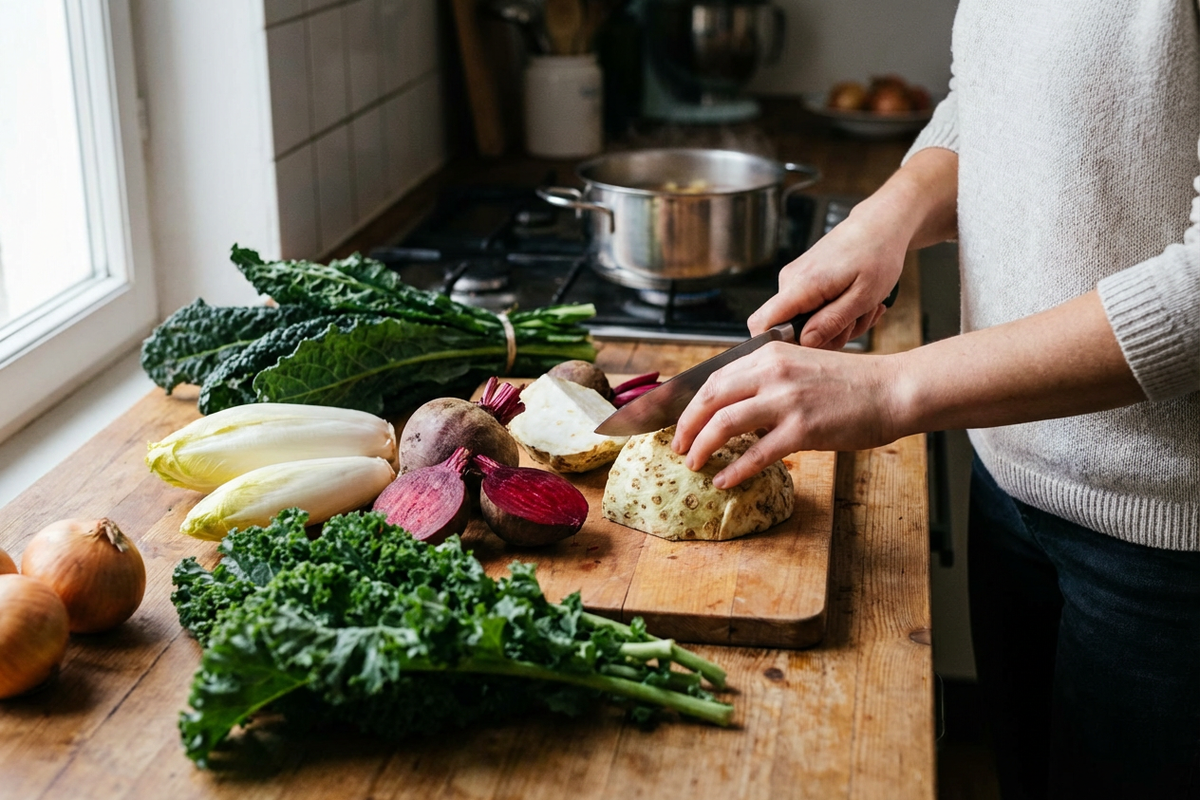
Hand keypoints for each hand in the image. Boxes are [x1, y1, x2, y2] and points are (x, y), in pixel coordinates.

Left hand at [671, 343, 899, 488]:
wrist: (892, 389)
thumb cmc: (851, 383)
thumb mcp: (801, 368)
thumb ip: (767, 382)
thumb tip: (735, 408)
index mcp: (770, 354)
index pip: (715, 377)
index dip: (690, 403)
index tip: (679, 422)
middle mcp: (773, 372)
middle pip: (710, 397)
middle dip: (687, 425)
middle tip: (678, 445)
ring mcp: (787, 400)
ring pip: (724, 423)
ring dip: (702, 446)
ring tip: (694, 464)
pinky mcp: (803, 428)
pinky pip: (757, 453)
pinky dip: (735, 469)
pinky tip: (724, 480)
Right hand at [748, 147, 959, 347]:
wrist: (880, 225)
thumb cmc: (877, 254)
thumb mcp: (863, 296)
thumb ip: (832, 322)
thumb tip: (805, 343)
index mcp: (801, 285)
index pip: (762, 323)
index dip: (777, 345)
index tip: (811, 348)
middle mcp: (790, 282)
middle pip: (790, 331)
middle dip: (827, 336)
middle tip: (857, 321)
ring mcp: (796, 281)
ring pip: (807, 324)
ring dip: (839, 324)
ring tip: (863, 306)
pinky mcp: (804, 282)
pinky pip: (813, 311)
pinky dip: (838, 312)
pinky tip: (856, 301)